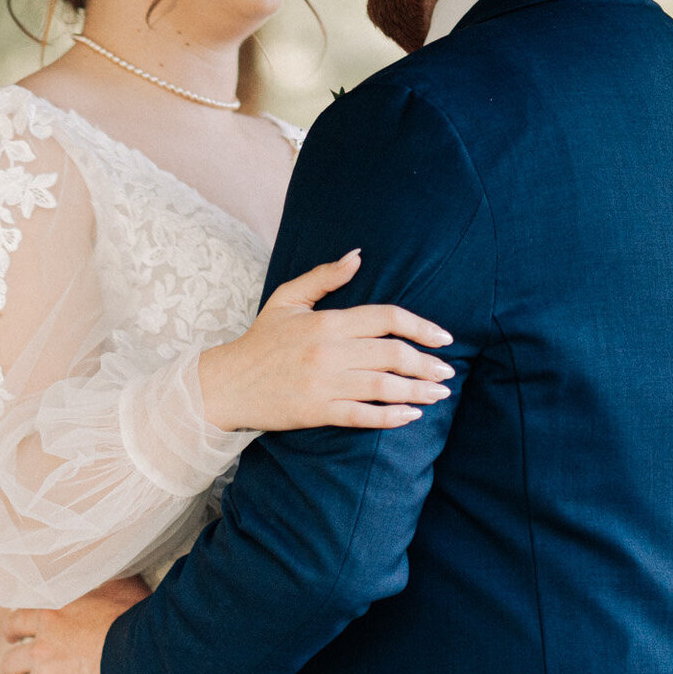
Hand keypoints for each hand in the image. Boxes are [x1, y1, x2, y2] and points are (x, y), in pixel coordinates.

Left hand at [0, 578, 148, 673]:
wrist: (146, 658)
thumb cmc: (139, 621)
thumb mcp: (121, 588)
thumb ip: (107, 582)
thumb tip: (114, 570)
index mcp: (52, 619)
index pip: (18, 623)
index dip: (12, 633)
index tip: (11, 639)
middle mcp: (41, 651)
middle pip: (9, 664)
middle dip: (7, 673)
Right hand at [196, 251, 454, 433]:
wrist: (226, 384)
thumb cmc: (259, 341)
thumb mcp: (286, 299)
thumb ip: (324, 276)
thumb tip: (359, 256)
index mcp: (327, 321)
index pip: (387, 318)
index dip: (422, 326)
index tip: (444, 338)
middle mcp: (329, 351)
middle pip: (393, 354)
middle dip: (427, 363)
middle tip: (446, 372)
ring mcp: (323, 383)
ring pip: (383, 386)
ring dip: (417, 391)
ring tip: (438, 394)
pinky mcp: (316, 411)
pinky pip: (362, 416)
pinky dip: (390, 418)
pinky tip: (410, 417)